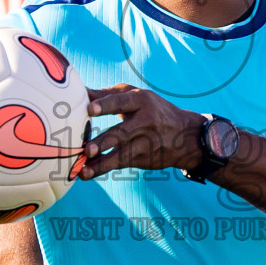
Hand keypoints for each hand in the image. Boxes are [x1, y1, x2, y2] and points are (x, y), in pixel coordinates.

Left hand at [81, 84, 202, 177]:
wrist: (186, 135)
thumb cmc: (152, 110)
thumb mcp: (136, 97)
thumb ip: (107, 95)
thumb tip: (78, 91)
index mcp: (141, 100)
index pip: (121, 101)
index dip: (105, 105)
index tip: (89, 109)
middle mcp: (146, 121)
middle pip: (122, 132)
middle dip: (104, 141)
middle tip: (87, 149)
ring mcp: (147, 142)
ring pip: (122, 154)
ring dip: (102, 163)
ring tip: (84, 170)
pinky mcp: (145, 158)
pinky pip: (122, 163)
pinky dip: (104, 168)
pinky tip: (88, 173)